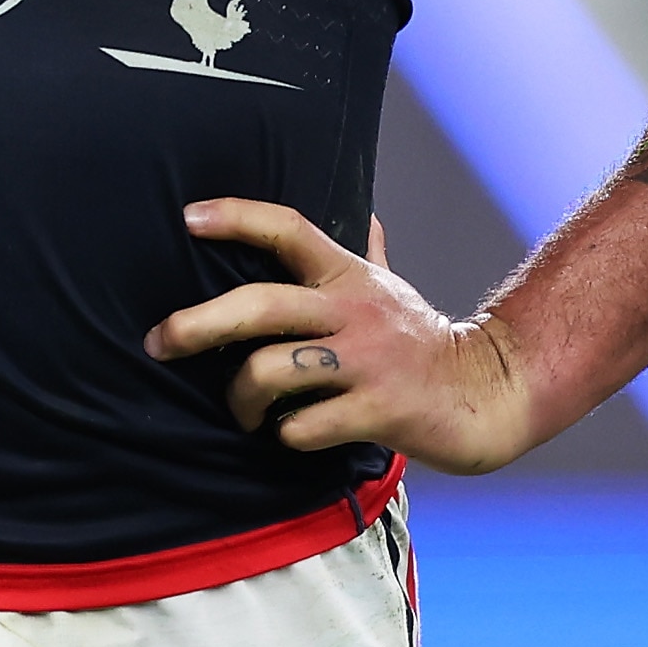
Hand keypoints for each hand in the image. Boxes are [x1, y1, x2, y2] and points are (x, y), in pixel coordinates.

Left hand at [144, 200, 536, 471]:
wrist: (489, 393)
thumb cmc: (423, 340)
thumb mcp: (391, 287)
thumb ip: (369, 251)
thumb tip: (364, 211)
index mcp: (349, 276)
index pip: (287, 230)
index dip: (236, 217)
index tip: (187, 217)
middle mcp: (354, 311)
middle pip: (259, 306)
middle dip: (196, 325)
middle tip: (158, 342)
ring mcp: (366, 361)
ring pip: (270, 371)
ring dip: (240, 397)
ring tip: (240, 410)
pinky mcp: (378, 410)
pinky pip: (302, 426)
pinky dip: (285, 435)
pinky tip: (289, 434)